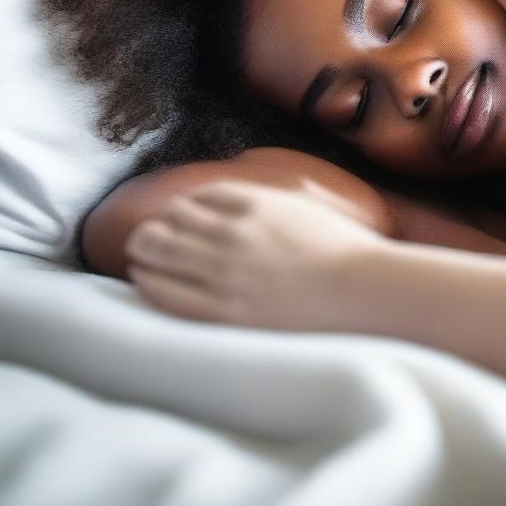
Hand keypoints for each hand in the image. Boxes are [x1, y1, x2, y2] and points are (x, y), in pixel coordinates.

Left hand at [126, 178, 387, 330]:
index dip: (182, 205)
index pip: (198, 195)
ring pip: (159, 250)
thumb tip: (242, 202)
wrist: (364, 290)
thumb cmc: (344, 251)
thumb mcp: (305, 208)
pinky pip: (166, 292)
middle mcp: (234, 232)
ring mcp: (226, 272)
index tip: (178, 216)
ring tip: (141, 256)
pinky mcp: (223, 310)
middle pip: (170, 218)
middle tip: (151, 236)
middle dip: (157, 224)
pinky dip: (147, 281)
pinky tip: (144, 280)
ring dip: (144, 249)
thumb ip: (269, 203)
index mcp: (256, 203)